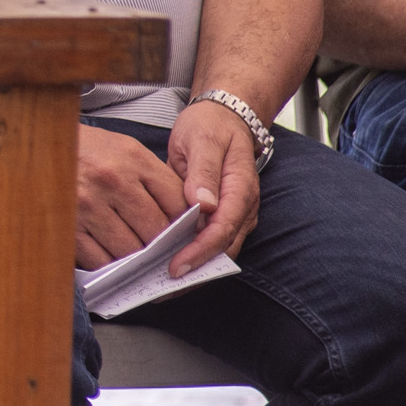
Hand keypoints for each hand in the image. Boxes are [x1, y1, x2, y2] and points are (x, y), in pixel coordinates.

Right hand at [74, 125, 192, 271]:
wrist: (36, 143)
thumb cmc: (85, 149)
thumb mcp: (124, 149)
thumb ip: (155, 178)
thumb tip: (183, 216)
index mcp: (133, 159)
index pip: (176, 204)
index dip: (183, 225)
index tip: (181, 234)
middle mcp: (112, 181)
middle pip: (155, 231)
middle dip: (160, 244)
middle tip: (158, 248)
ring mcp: (88, 204)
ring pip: (130, 249)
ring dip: (134, 256)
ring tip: (131, 250)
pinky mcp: (67, 224)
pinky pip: (100, 259)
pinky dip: (108, 263)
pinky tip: (108, 254)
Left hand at [165, 100, 260, 274]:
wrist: (223, 119)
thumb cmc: (210, 127)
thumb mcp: (201, 140)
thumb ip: (203, 171)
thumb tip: (203, 203)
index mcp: (240, 188)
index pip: (223, 229)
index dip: (201, 250)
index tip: (177, 266)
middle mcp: (242, 207)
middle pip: (223, 248)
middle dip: (196, 270)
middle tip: (163, 287)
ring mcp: (235, 214)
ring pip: (218, 250)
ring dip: (195, 267)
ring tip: (162, 283)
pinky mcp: (223, 216)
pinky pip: (211, 242)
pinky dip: (193, 255)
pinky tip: (169, 263)